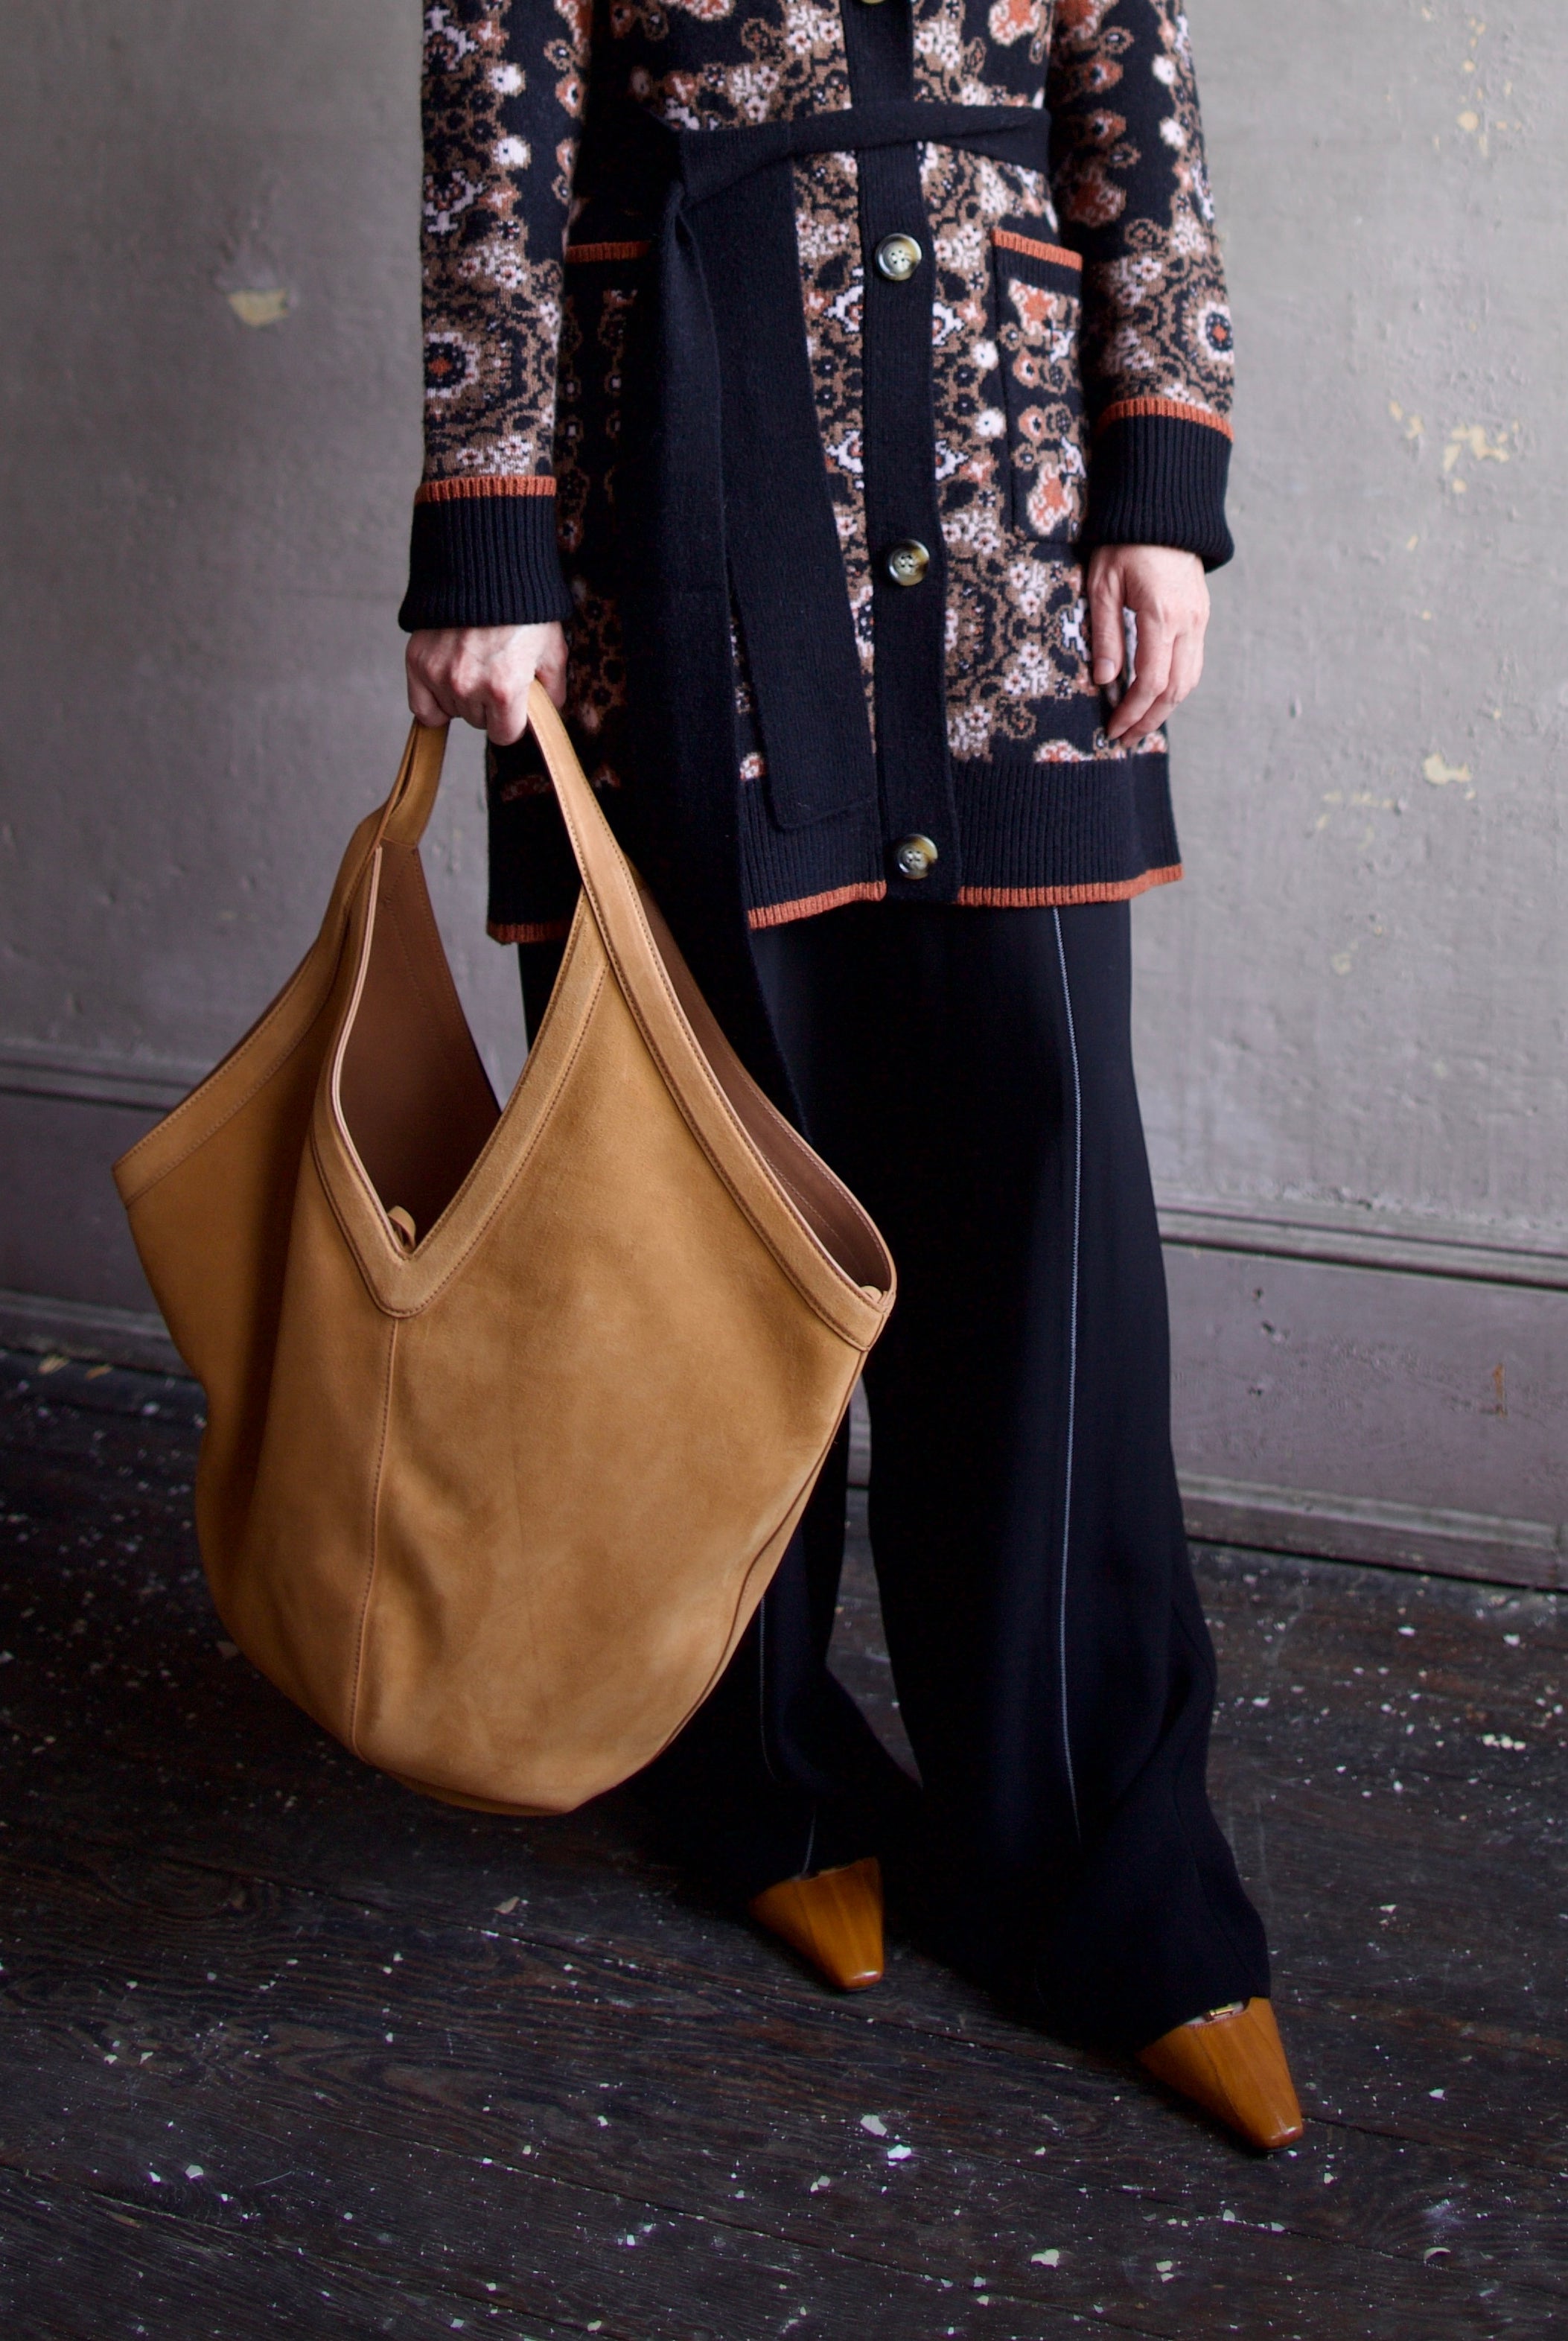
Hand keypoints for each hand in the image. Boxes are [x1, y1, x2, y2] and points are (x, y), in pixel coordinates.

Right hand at [405, 621, 567, 743]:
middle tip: (495, 672)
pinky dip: (434, 702)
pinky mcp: (418, 662)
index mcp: (503, 688)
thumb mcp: (552, 651)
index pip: (504, 735)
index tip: (515, 704)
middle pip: (478, 723)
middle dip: (489, 706)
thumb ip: (553, 692)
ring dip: (464, 698)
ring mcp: (439, 674)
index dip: (513, 722)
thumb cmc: (523, 610)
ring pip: (453, 712)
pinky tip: (449, 685)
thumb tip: (546, 715)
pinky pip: (422, 707)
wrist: (486, 570)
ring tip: (475, 665)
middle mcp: (467, 686)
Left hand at [1088, 545, 1208, 742]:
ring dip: (1166, 708)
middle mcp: (1188, 620)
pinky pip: (1193, 661)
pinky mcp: (1201, 615)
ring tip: (1139, 725)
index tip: (1113, 729)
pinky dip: (1176, 686)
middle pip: (1176, 688)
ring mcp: (1200, 618)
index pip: (1152, 680)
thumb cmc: (1124, 543)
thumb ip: (1105, 635)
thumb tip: (1104, 681)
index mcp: (1161, 614)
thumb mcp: (1102, 586)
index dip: (1133, 712)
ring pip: (1190, 679)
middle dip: (1150, 719)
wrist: (1161, 509)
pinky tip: (1155, 696)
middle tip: (1124, 738)